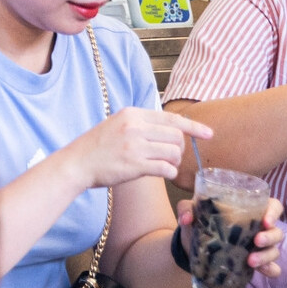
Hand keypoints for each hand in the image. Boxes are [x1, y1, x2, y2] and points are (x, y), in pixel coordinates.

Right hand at [66, 107, 210, 188]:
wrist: (77, 163)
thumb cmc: (98, 146)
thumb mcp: (117, 124)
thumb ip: (141, 124)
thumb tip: (172, 128)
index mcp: (132, 114)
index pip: (172, 118)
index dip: (194, 127)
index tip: (209, 134)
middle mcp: (135, 127)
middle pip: (177, 136)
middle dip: (179, 148)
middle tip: (169, 156)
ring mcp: (135, 146)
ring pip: (174, 152)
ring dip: (174, 161)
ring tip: (163, 164)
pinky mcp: (135, 165)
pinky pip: (166, 168)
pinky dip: (169, 172)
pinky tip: (161, 173)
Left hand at [177, 197, 284, 278]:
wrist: (191, 244)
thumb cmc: (198, 221)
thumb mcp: (191, 210)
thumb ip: (187, 208)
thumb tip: (186, 219)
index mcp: (249, 209)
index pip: (273, 206)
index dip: (274, 212)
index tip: (266, 220)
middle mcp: (258, 227)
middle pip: (276, 230)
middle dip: (270, 237)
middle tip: (256, 241)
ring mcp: (259, 246)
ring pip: (274, 250)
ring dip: (266, 255)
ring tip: (250, 261)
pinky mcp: (256, 262)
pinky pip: (272, 267)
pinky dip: (270, 269)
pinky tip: (262, 270)